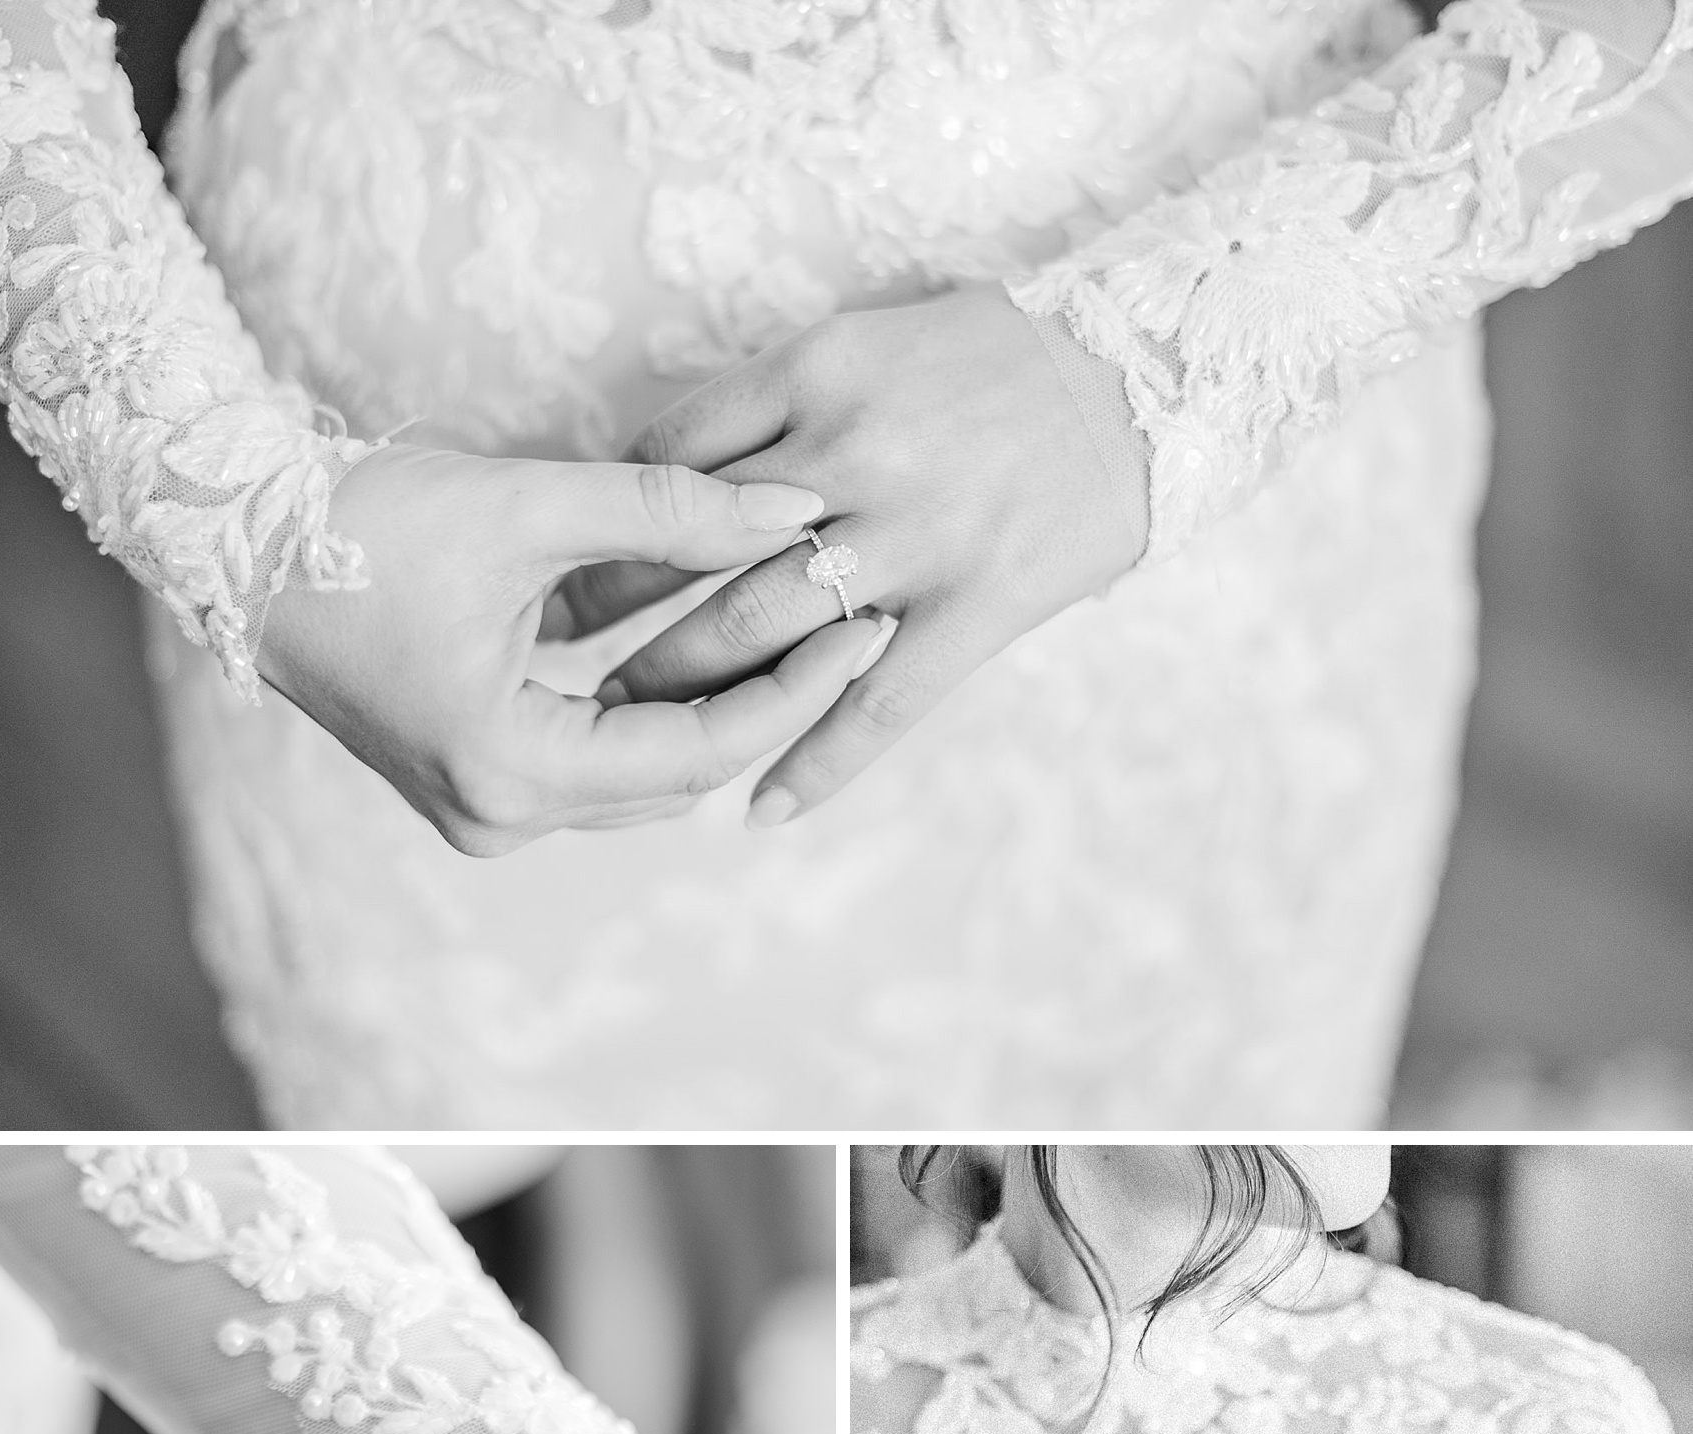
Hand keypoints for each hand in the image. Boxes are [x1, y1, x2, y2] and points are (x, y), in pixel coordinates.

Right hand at [256, 442, 892, 851]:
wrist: (237, 539)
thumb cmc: (363, 516)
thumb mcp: (529, 503)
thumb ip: (671, 511)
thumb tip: (796, 516)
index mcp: (510, 767)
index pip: (699, 751)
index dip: (794, 688)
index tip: (864, 623)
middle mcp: (500, 815)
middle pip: (679, 774)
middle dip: (767, 699)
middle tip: (851, 618)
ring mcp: (483, 810)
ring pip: (641, 774)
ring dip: (710, 705)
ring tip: (795, 625)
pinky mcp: (475, 782)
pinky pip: (595, 760)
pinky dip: (650, 708)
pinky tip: (704, 641)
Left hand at [563, 285, 1144, 825]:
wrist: (1152, 372)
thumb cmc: (1003, 355)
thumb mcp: (876, 340)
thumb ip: (784, 403)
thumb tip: (683, 474)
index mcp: (819, 374)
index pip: (674, 455)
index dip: (616, 518)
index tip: (578, 562)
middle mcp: (853, 456)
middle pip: (700, 558)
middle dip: (623, 622)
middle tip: (569, 666)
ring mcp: (916, 540)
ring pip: (766, 634)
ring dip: (690, 692)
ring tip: (638, 733)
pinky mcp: (974, 608)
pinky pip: (877, 707)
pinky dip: (813, 765)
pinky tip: (760, 807)